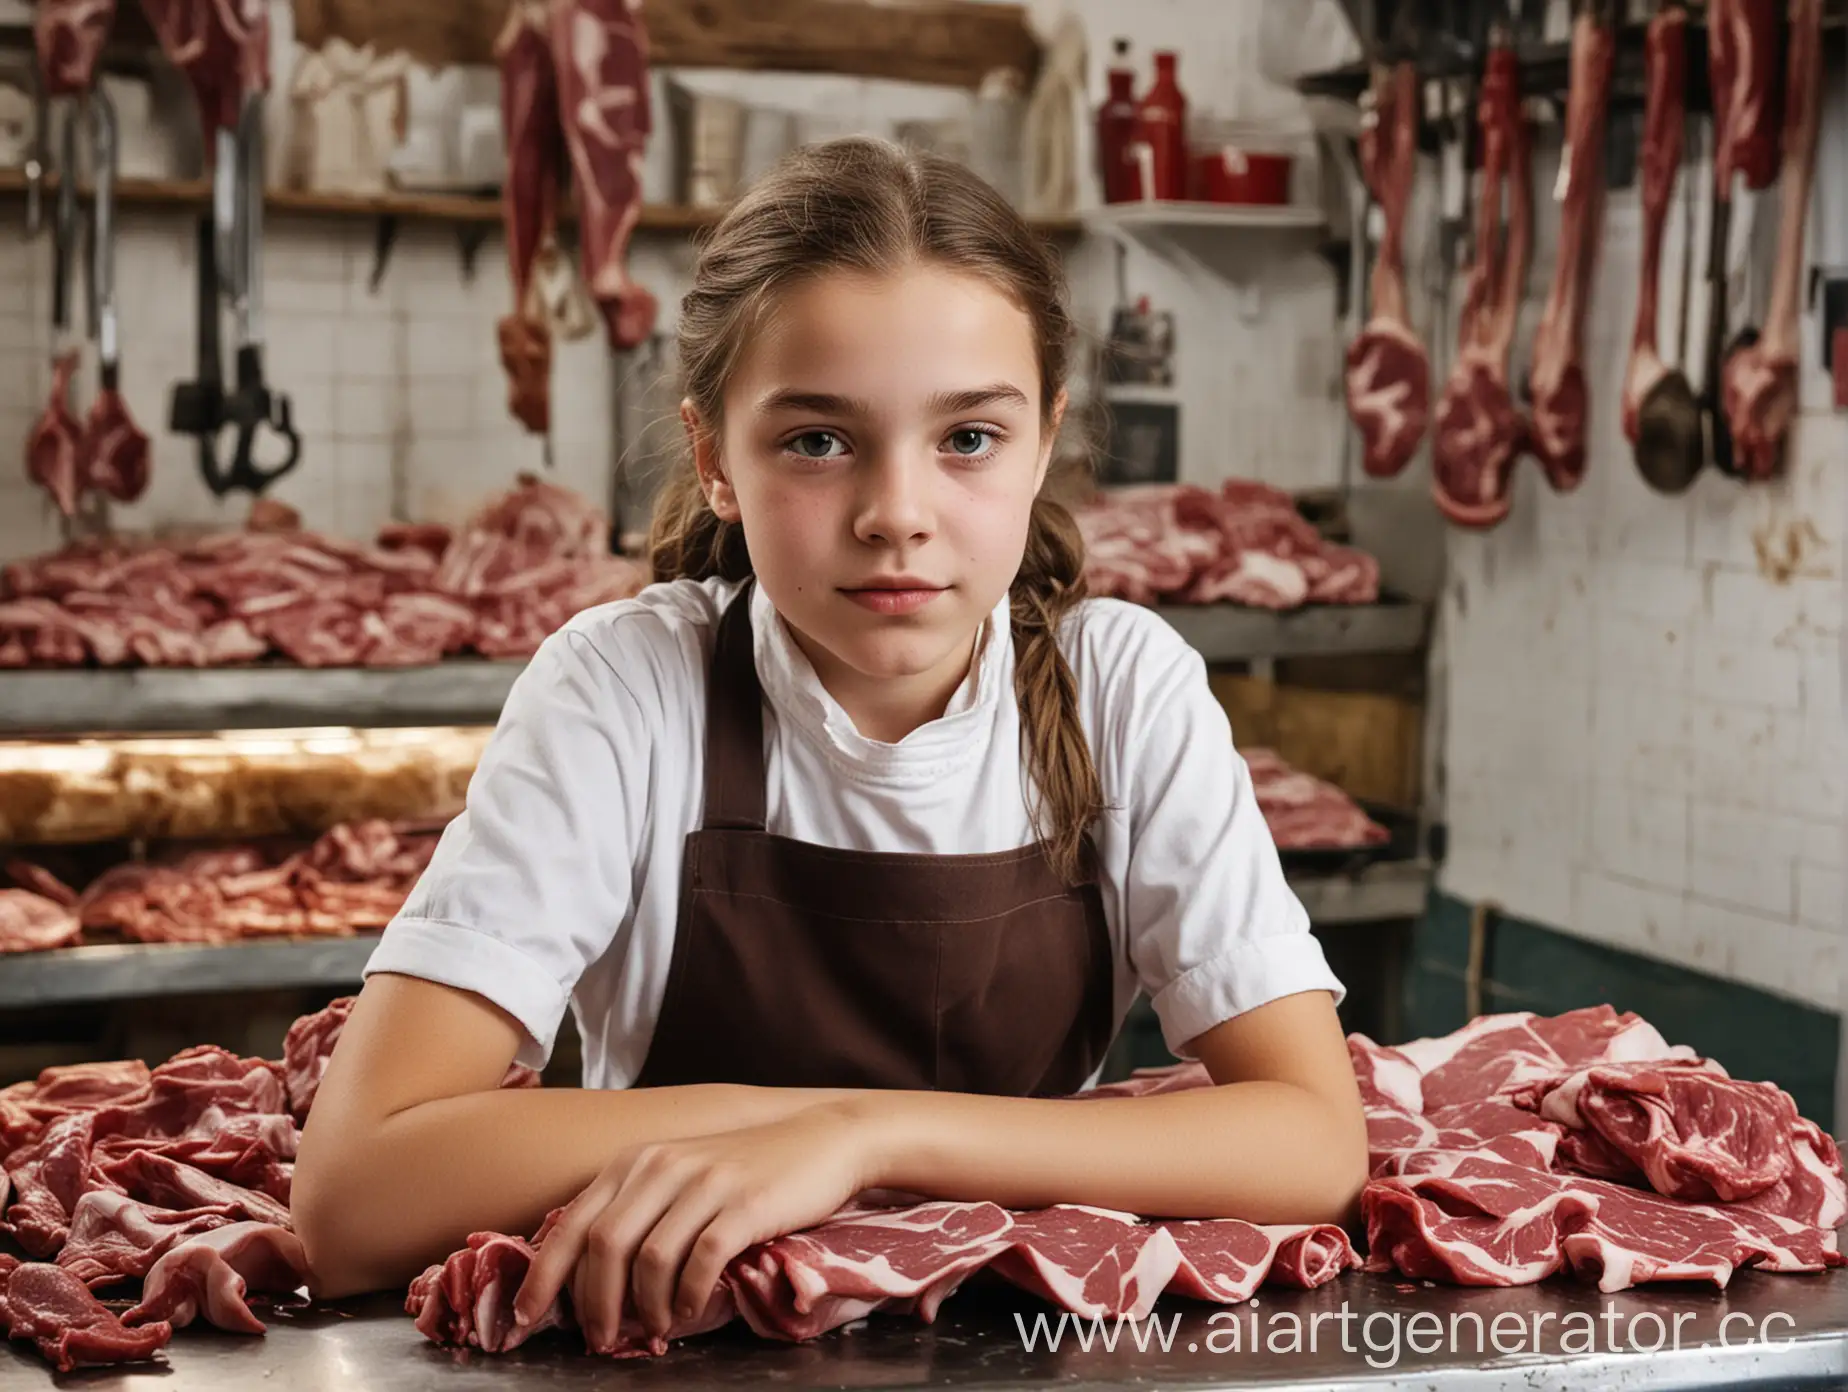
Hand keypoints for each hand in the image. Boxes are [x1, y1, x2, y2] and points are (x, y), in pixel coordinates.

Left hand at [512, 1100, 880, 1352]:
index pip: (574, 1223)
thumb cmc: (745, 1168)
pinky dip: (689, 1297)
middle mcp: (662, 1165)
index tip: (526, 1317)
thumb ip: (636, 1209)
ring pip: (649, 1258)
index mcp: (637, 1161)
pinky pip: (700, 1261)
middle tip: (600, 1340)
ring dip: (645, 1308)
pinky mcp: (744, 1203)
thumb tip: (589, 1275)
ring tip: (654, 1331)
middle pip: (604, 1246)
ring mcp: (704, 1183)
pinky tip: (690, 1313)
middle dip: (593, 1304)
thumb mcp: (680, 1176)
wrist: (820, 1141)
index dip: (544, 1275)